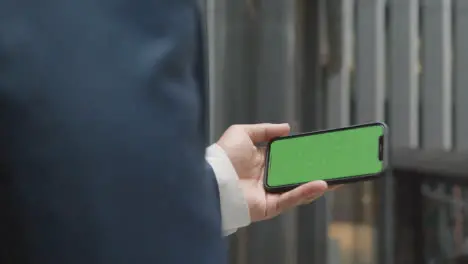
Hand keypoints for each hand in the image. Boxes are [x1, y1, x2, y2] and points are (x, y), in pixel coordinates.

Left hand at [217, 123, 336, 221]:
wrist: (213, 179)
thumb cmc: (224, 156)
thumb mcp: (242, 133)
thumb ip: (265, 130)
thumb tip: (287, 128)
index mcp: (261, 162)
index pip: (288, 158)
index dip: (303, 154)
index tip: (320, 149)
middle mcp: (267, 178)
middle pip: (297, 175)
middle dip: (316, 170)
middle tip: (335, 164)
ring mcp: (270, 193)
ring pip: (299, 189)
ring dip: (318, 183)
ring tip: (338, 176)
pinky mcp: (270, 207)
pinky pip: (292, 199)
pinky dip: (307, 192)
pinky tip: (322, 184)